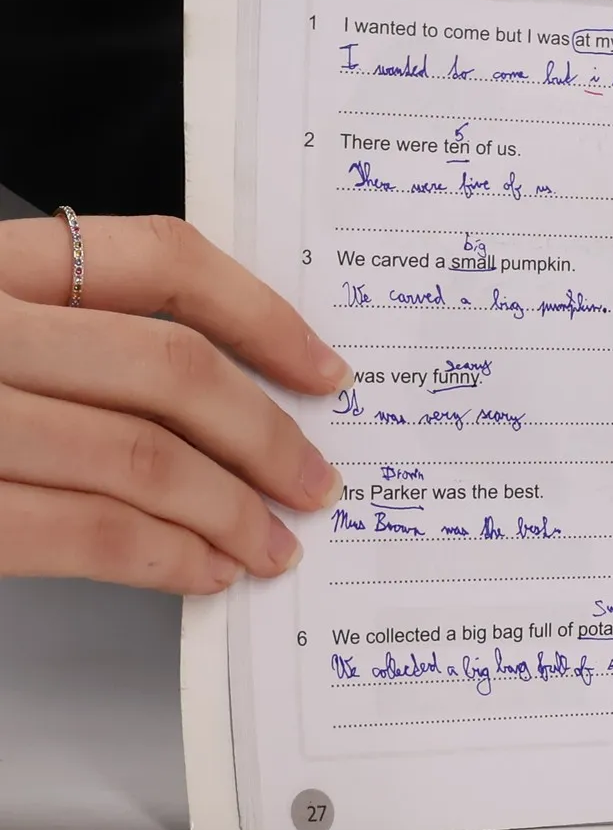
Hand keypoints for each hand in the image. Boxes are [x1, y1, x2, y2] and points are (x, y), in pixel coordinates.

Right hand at [0, 215, 348, 594]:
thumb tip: (221, 390)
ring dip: (230, 513)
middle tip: (314, 482)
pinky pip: (86, 533)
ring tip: (270, 544)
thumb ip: (70, 332)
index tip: (324, 371)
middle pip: (171, 369)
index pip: (162, 260)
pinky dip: (164, 557)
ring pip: (143, 459)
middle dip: (265, 437)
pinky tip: (202, 569)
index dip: (263, 316)